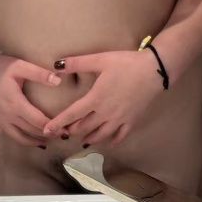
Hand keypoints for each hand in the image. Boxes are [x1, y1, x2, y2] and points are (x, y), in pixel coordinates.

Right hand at [0, 52, 61, 147]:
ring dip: (30, 142)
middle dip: (46, 135)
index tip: (64, 129)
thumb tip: (59, 80)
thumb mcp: (19, 66)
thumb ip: (39, 74)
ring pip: (16, 136)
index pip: (38, 120)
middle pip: (30, 130)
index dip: (52, 127)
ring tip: (44, 144)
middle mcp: (7, 115)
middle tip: (60, 136)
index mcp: (16, 103)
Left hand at [42, 51, 164, 145]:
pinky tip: (107, 142)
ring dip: (89, 139)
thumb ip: (77, 63)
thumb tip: (56, 65)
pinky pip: (119, 136)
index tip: (47, 131)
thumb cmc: (126, 63)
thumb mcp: (100, 59)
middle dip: (72, 131)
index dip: (58, 123)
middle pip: (84, 128)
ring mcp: (119, 119)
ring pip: (100, 135)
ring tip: (82, 141)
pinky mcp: (132, 121)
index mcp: (95, 99)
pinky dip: (111, 141)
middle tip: (63, 133)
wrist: (154, 71)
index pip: (72, 114)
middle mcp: (105, 113)